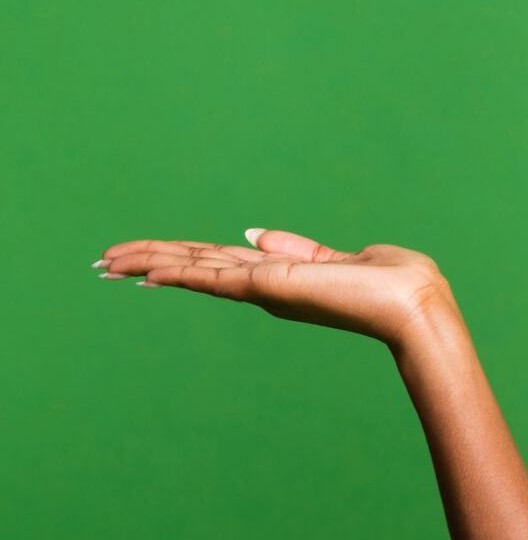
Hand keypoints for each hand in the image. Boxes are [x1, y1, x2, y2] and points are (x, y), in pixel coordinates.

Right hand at [94, 229, 454, 348]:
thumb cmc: (393, 284)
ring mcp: (264, 288)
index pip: (215, 262)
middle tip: (100, 262)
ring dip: (150, 265)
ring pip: (195, 271)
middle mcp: (264, 285)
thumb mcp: (337, 258)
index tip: (137, 258)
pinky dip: (181, 273)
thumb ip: (294, 249)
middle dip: (148, 262)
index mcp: (278, 275)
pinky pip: (216, 278)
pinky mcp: (271, 288)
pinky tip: (147, 272)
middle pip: (194, 266)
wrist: (414, 306)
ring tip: (107, 263)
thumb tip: (254, 232)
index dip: (175, 257)